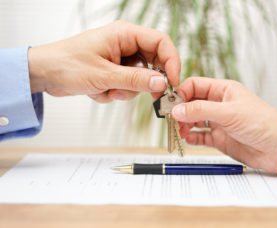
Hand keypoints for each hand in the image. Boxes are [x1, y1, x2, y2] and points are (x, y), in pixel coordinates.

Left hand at [28, 20, 179, 102]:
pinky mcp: (114, 72)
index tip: (173, 83)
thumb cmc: (67, 64)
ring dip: (124, 91)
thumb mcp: (104, 74)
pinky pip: (126, 86)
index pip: (161, 43)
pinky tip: (97, 90)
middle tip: (144, 95)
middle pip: (153, 63)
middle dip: (145, 82)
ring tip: (106, 90)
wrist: (44, 73)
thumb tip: (161, 83)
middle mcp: (125, 45)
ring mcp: (120, 59)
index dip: (172, 62)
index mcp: (124, 34)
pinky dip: (114, 93)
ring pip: (140, 79)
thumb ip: (135, 79)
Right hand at [172, 77, 276, 174]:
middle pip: (192, 104)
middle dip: (180, 110)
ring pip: (194, 121)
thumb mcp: (228, 112)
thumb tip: (176, 109)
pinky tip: (188, 139)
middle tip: (171, 118)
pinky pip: (200, 136)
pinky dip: (192, 138)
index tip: (171, 103)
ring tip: (180, 131)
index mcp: (223, 91)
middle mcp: (219, 105)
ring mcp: (219, 122)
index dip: (182, 93)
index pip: (195, 86)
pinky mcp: (220, 139)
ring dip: (184, 125)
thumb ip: (200, 110)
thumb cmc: (263, 122)